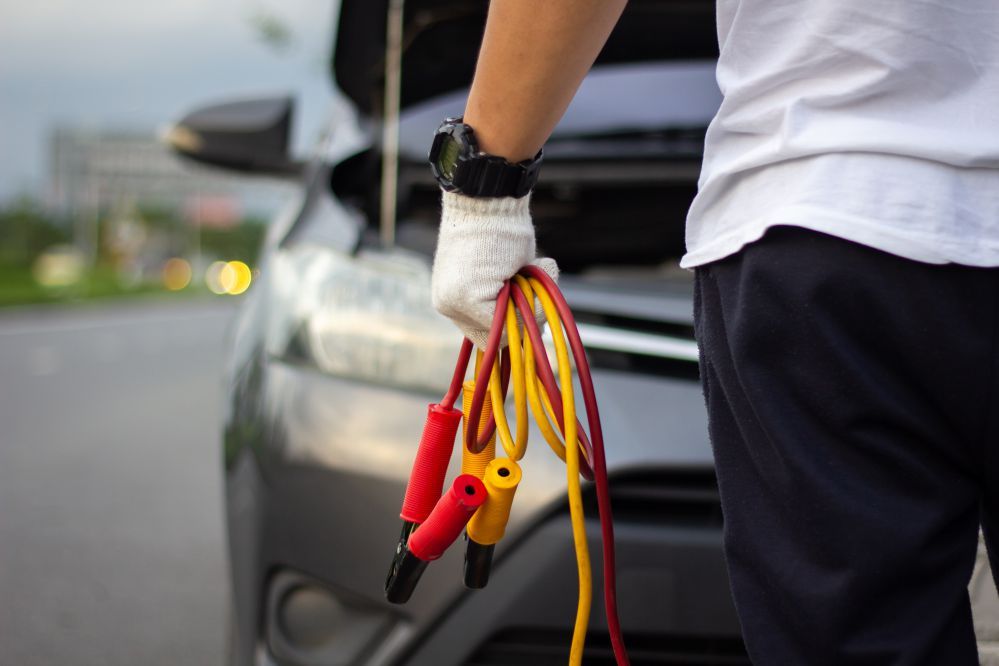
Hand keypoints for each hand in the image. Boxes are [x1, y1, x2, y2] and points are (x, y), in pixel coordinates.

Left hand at [431, 191, 558, 347]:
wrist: (488, 197)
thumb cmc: (498, 226)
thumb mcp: (500, 271)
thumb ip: (508, 299)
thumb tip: (534, 326)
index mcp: (451, 298)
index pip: (485, 333)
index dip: (513, 321)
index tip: (529, 295)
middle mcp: (446, 304)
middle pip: (494, 339)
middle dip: (522, 318)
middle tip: (534, 286)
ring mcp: (453, 303)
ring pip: (505, 332)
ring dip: (530, 306)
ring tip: (532, 270)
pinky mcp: (466, 298)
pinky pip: (509, 321)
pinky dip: (531, 302)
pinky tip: (531, 268)